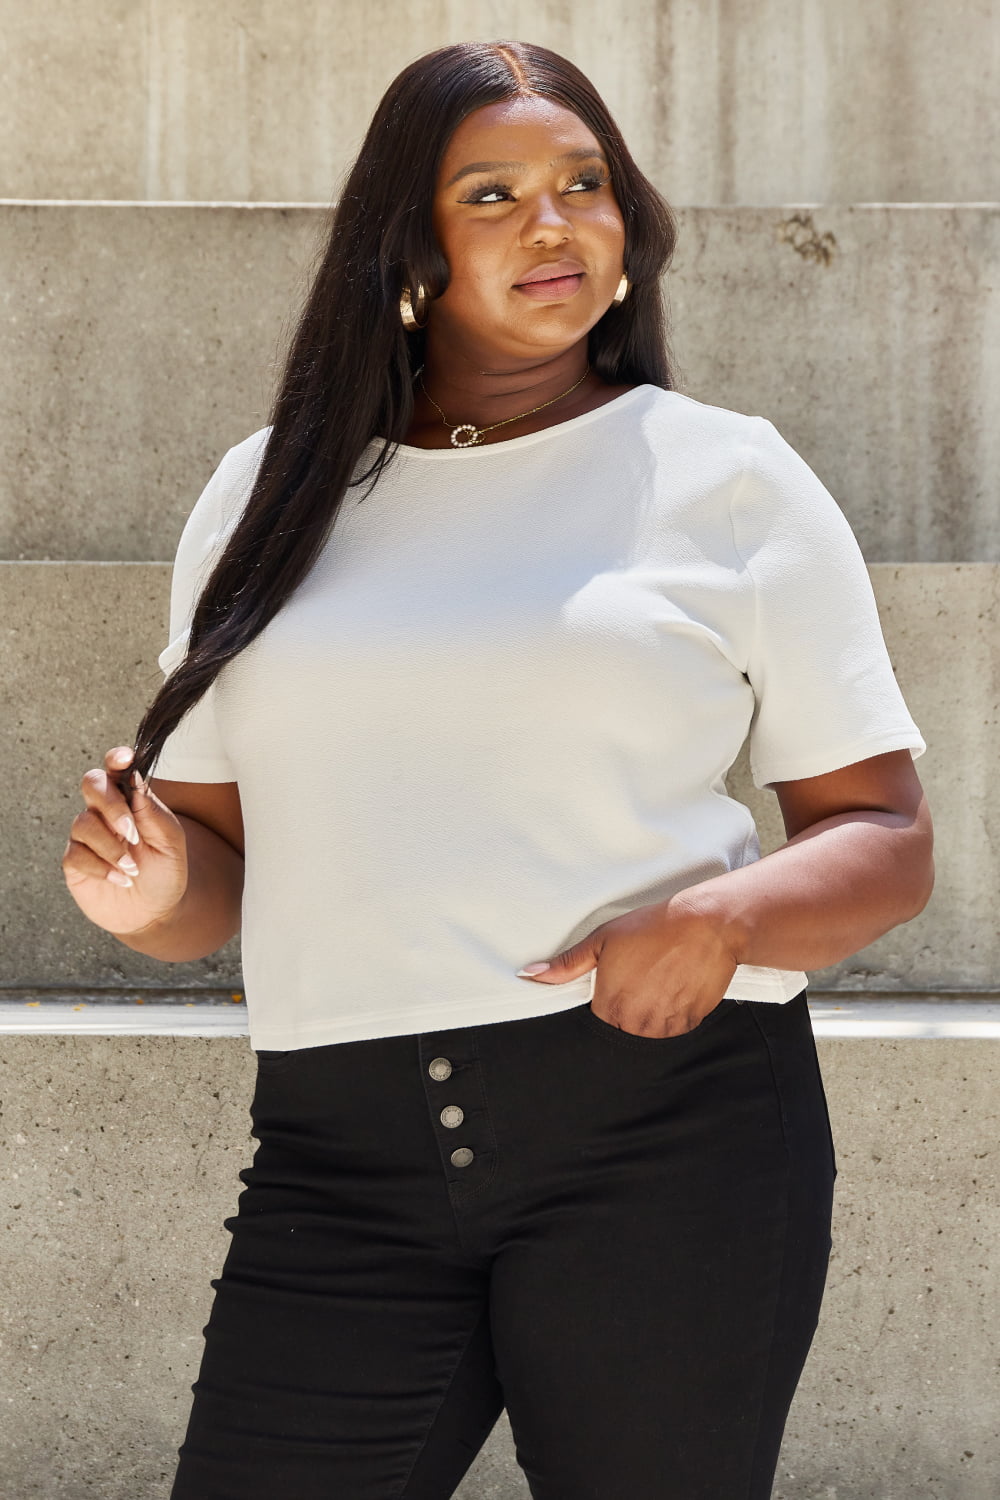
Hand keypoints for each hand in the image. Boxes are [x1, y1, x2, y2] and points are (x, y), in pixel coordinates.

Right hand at [61, 745, 188, 936]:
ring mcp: (87, 836)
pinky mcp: (75, 861)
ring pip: (83, 823)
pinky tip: (120, 879)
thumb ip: (153, 811)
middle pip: (92, 784)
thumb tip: (135, 778)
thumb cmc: (165, 871)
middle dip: (111, 806)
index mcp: (131, 800)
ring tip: (132, 869)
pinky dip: (101, 867)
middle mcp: (105, 812)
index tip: (125, 758)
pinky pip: (76, 854)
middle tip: (132, 834)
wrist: (156, 911)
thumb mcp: (171, 842)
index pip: (117, 769)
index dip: (116, 759)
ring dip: (111, 847)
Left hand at [515, 893, 739, 1036]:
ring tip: (659, 981)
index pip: (597, 1022)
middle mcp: (636, 1022)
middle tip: (642, 978)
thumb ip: (567, 964)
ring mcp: (665, 1025)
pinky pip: (675, 1029)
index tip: (619, 984)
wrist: (706, 925)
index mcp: (610, 1005)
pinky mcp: (690, 1023)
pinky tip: (675, 986)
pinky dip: (673, 1014)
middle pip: (622, 1030)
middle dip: (627, 1009)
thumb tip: (530, 974)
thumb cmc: (654, 928)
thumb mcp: (603, 939)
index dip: (606, 1001)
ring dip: (651, 1015)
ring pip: (649, 1032)